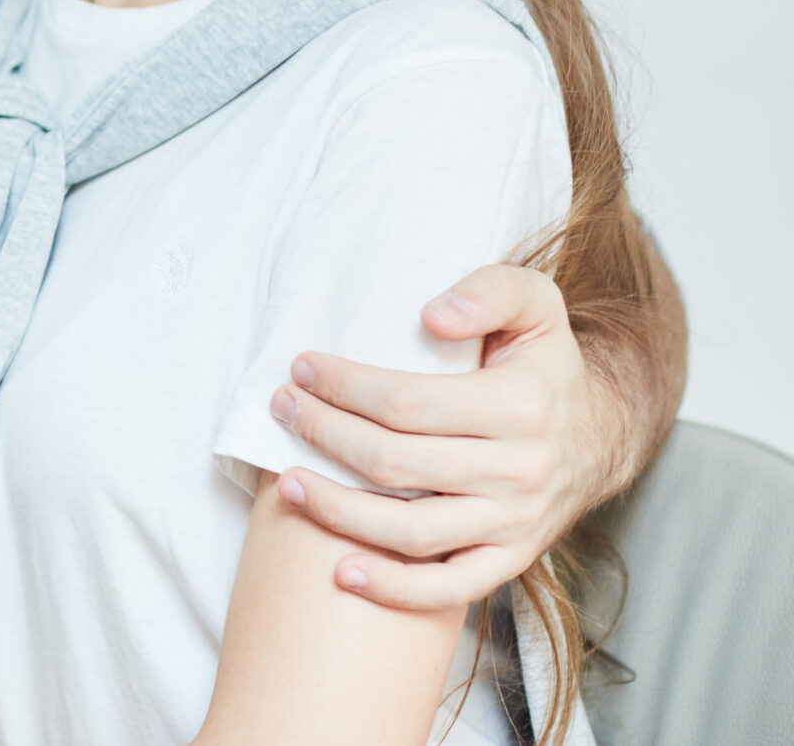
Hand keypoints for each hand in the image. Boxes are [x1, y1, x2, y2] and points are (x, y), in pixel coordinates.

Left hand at [268, 264, 612, 609]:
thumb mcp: (533, 301)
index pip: (408, 402)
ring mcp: (516, 524)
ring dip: (338, 510)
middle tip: (282, 408)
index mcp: (522, 405)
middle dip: (325, 434)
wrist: (597, 435)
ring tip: (287, 482)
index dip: (344, 387)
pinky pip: (450, 589)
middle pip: (396, 463)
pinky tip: (341, 573)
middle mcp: (522, 471)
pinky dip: (394, 588)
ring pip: (412, 531)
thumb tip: (432, 316)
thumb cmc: (541, 362)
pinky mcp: (511, 560)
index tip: (303, 368)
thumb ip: (488, 290)